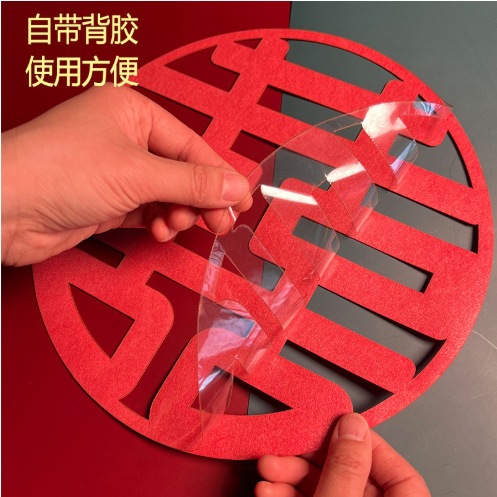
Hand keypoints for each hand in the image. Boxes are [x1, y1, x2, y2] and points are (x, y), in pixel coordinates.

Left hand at [1, 85, 251, 265]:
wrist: (3, 210)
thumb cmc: (59, 170)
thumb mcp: (139, 174)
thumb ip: (192, 183)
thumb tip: (235, 187)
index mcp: (132, 112)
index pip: (190, 144)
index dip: (218, 174)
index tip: (241, 200)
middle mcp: (125, 138)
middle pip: (181, 171)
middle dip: (200, 198)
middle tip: (220, 222)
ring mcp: (116, 171)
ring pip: (167, 193)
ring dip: (178, 213)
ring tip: (175, 224)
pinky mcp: (108, 201)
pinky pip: (149, 210)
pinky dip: (159, 222)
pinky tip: (159, 230)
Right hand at [256, 413, 430, 496]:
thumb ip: (345, 469)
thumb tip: (352, 424)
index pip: (400, 476)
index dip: (369, 447)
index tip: (336, 429)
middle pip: (351, 478)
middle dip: (309, 461)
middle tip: (283, 450)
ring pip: (324, 489)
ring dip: (289, 477)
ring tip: (266, 471)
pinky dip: (286, 496)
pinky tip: (266, 492)